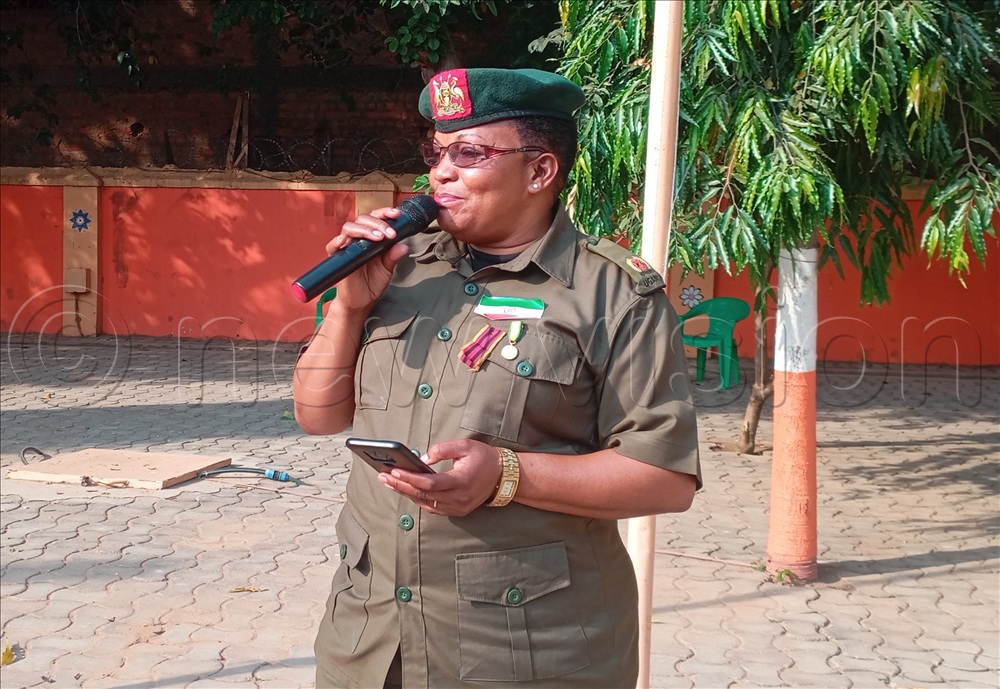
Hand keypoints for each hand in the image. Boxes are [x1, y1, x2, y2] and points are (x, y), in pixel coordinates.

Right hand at [322, 207, 410, 313]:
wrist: (360, 302)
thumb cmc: (371, 284)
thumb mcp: (387, 269)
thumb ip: (393, 256)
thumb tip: (403, 245)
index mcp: (371, 239)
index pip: (375, 219)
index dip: (385, 214)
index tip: (396, 215)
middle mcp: (358, 240)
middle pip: (363, 219)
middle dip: (378, 223)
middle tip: (389, 233)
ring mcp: (347, 247)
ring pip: (349, 228)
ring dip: (364, 230)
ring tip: (378, 238)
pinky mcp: (337, 258)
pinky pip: (333, 245)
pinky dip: (338, 241)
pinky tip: (346, 241)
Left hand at [377, 439, 504, 515]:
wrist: (503, 476)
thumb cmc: (484, 458)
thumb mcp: (465, 446)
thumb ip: (442, 450)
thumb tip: (422, 458)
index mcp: (461, 482)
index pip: (429, 483)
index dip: (409, 478)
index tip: (393, 470)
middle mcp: (458, 498)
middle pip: (423, 495)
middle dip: (400, 485)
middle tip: (383, 476)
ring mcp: (458, 507)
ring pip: (425, 503)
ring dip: (406, 493)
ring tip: (389, 482)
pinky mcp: (457, 511)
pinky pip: (433, 508)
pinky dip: (418, 499)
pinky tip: (405, 490)